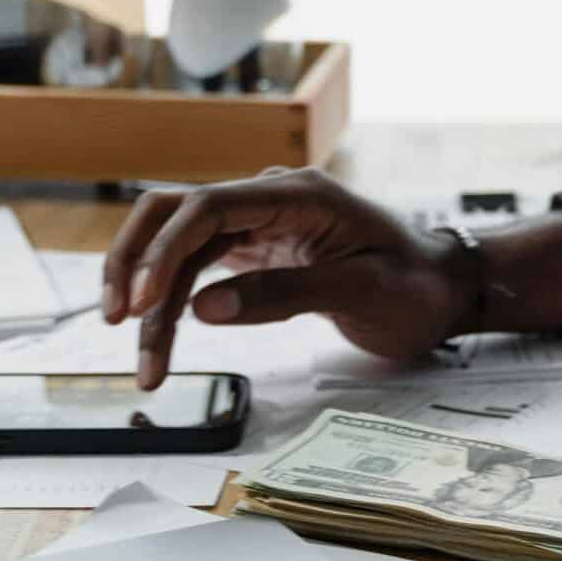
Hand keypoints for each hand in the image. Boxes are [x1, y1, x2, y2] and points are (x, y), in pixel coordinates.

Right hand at [102, 167, 466, 387]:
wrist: (444, 287)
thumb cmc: (415, 286)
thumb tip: (205, 306)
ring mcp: (259, 223)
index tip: (140, 303)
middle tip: (117, 321)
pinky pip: (197, 267)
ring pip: (179, 248)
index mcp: (298, 195)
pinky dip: (174, 303)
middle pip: (174, 215)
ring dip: (152, 299)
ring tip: (147, 365)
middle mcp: (269, 199)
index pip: (207, 207)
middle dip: (135, 264)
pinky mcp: (256, 251)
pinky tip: (162, 340)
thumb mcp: (362, 293)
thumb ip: (286, 295)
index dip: (164, 251)